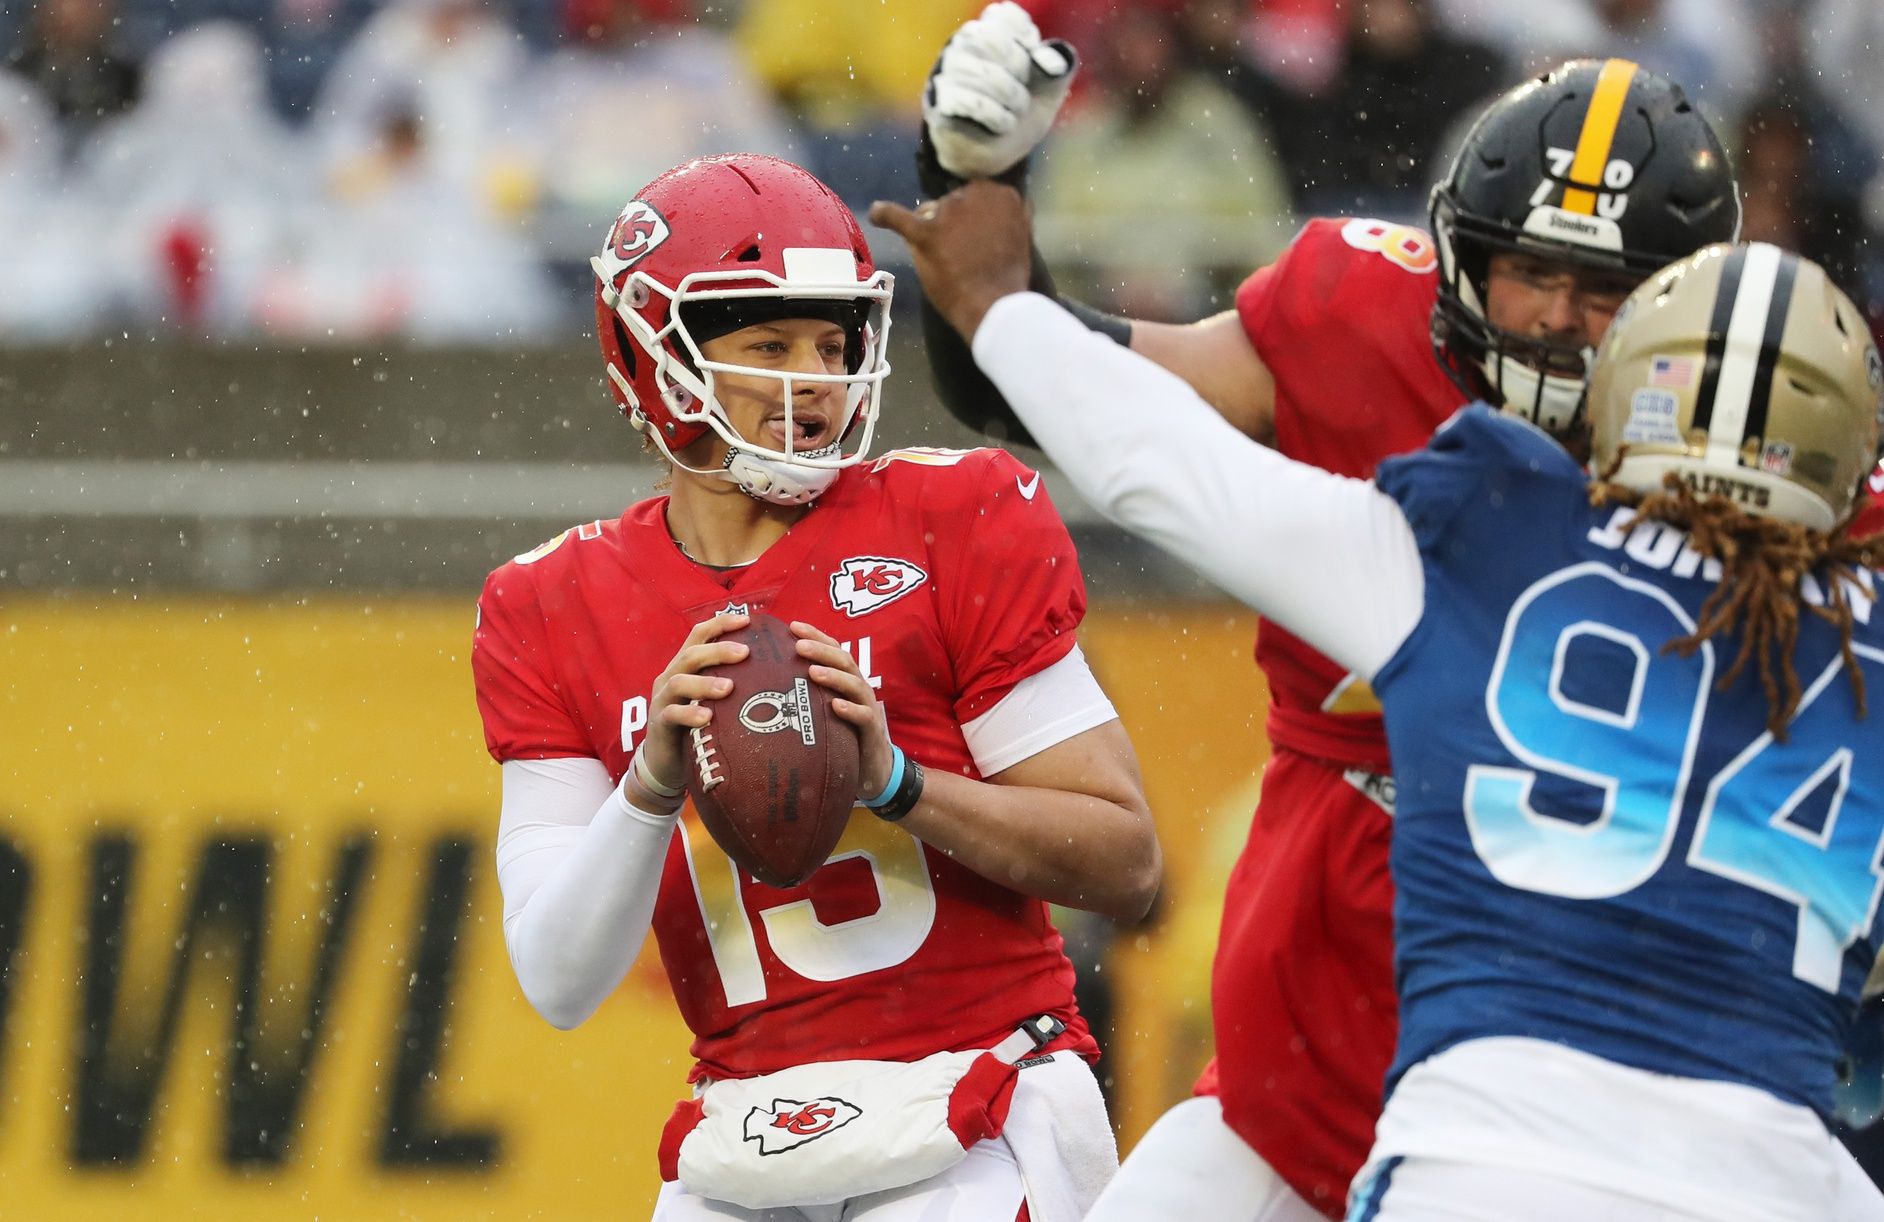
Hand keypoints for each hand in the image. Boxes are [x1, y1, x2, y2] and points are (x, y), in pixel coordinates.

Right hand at [638, 612, 750, 794]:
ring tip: (729, 688)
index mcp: (686, 665)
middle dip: (718, 651)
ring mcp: (663, 698)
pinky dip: (690, 714)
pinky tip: (707, 718)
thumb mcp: (715, 700)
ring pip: (680, 681)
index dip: (721, 624)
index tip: (747, 620)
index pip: (700, 635)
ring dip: (705, 682)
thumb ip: (733, 684)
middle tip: (745, 653)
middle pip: (692, 654)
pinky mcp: (660, 722)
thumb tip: (778, 673)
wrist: (666, 762)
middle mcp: (672, 676)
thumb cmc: (698, 725)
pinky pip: (672, 714)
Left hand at [789, 620, 894, 799]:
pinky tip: (835, 706)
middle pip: (843, 660)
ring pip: (854, 684)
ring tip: (813, 671)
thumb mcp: (822, 711)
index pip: (833, 650)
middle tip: (798, 645)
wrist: (873, 769)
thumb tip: (766, 683)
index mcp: (845, 679)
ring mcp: (867, 708)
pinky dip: (850, 709)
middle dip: (821, 650)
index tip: (791, 626)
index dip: (815, 636)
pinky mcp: (871, 731)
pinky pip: (863, 716)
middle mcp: (858, 688)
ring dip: (833, 676)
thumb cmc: (842, 735)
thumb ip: (806, 695)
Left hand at [869, 180, 1032, 341]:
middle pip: (950, 202)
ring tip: (945, 260)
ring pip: (928, 212)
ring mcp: (949, 210)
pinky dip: (884, 215)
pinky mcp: (926, 232)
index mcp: (1000, 193)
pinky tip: (877, 214)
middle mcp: (974, 193)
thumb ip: (1001, 218)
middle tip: (961, 254)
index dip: (970, 218)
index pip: (974, 195)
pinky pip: (896, 216)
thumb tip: (984, 212)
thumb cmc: (1007, 277)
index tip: (974, 237)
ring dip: (931, 231)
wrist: (994, 305)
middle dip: (951, 224)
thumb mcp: (1015, 236)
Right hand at [923, 1, 1076, 179]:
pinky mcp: (938, 105)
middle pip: (985, 36)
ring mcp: (946, 74)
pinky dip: (991, 114)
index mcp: (990, 33)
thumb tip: (1051, 60)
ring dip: (1007, 94)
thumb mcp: (1047, 92)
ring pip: (973, 69)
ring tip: (1016, 112)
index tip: (1032, 57)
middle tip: (1025, 90)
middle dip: (1015, 64)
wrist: (994, 155)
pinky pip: (961, 99)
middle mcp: (963, 47)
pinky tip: (1002, 124)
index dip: (1023, 34)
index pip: (1002, 15)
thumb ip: (1057, 70)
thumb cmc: (1018, 114)